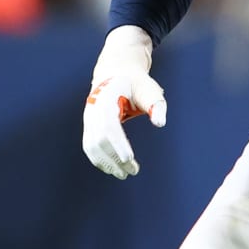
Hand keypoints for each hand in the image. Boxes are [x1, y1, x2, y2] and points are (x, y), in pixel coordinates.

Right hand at [82, 26, 166, 178]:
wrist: (118, 74)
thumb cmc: (137, 84)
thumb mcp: (150, 90)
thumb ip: (156, 105)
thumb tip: (160, 123)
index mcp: (106, 98)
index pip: (109, 126)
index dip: (118, 144)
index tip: (129, 159)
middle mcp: (93, 109)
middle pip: (99, 139)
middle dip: (114, 157)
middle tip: (133, 172)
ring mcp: (88, 117)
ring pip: (91, 145)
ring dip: (106, 163)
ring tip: (123, 174)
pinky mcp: (88, 125)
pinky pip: (89, 146)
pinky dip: (99, 159)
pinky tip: (112, 169)